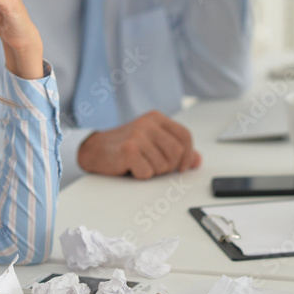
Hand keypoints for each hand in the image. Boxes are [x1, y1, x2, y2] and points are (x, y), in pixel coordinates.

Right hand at [77, 111, 201, 178]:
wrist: (95, 149)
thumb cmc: (126, 146)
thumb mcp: (153, 143)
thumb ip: (177, 149)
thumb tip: (198, 161)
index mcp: (156, 118)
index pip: (185, 136)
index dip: (188, 154)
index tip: (182, 167)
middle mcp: (147, 123)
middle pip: (177, 152)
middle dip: (169, 166)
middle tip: (155, 167)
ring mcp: (137, 135)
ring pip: (163, 165)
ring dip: (153, 171)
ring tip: (140, 164)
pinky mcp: (128, 150)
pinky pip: (147, 172)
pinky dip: (141, 175)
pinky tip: (131, 167)